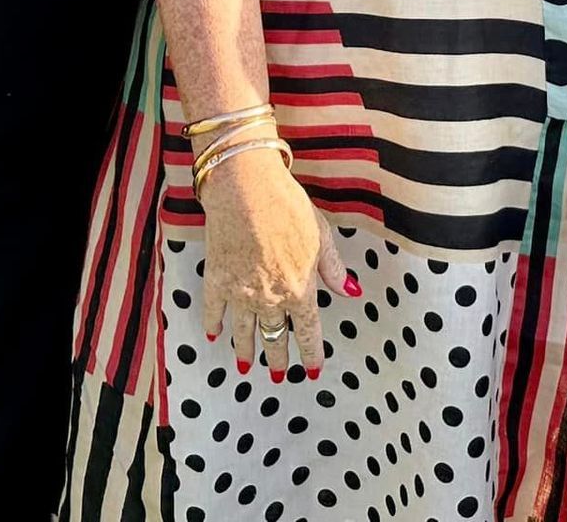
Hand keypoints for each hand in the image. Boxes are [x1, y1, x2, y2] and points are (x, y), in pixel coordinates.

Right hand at [199, 149, 354, 381]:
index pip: (308, 331)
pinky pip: (214, 312)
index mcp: (299, 288)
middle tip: (279, 376)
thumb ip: (333, 269)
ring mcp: (240, 293)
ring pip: (244, 332)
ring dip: (247, 351)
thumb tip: (352, 292)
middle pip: (274, 337)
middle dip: (278, 358)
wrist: (246, 190)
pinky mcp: (216, 282)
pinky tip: (215, 334)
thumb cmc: (288, 207)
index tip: (314, 369)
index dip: (312, 353)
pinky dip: (215, 325)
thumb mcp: (321, 235)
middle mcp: (270, 299)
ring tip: (247, 366)